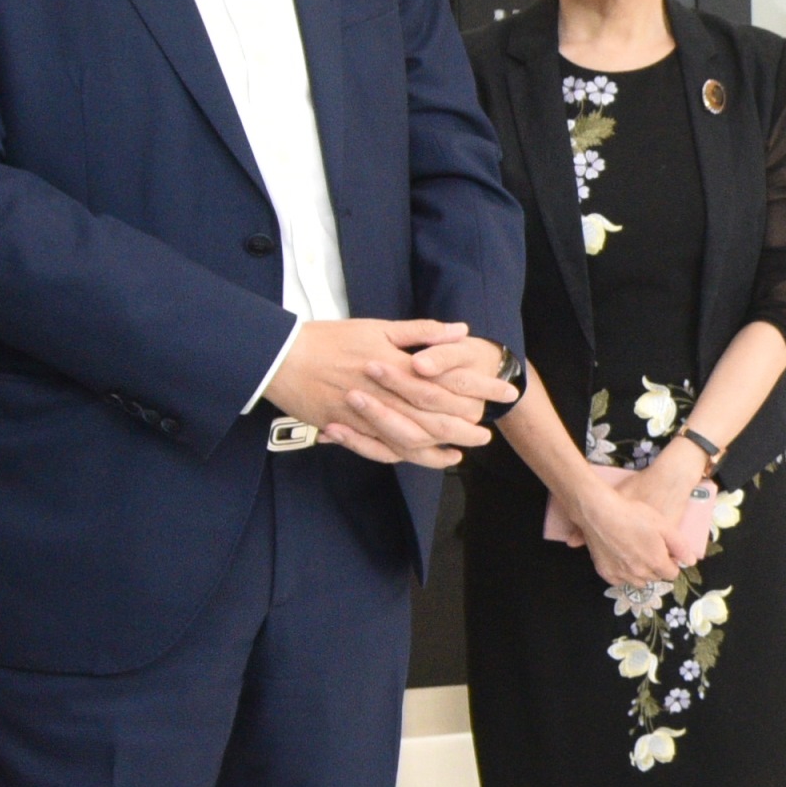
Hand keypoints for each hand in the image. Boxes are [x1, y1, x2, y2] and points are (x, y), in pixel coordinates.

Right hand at [268, 315, 513, 465]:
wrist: (281, 358)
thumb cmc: (330, 338)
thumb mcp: (377, 328)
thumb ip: (421, 332)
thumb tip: (461, 331)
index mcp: (396, 366)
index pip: (449, 381)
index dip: (479, 389)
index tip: (504, 392)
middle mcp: (385, 394)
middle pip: (436, 416)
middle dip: (467, 426)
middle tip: (489, 434)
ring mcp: (366, 416)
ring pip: (413, 439)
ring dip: (442, 447)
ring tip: (465, 451)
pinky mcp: (349, 430)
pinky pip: (384, 450)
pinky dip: (408, 458)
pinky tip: (426, 458)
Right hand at [572, 450, 710, 588]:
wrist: (600, 513)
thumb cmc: (634, 515)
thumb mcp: (664, 525)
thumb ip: (680, 546)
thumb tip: (691, 562)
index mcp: (656, 562)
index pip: (672, 574)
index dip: (671, 562)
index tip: (666, 551)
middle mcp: (639, 574)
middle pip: (655, 577)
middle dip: (657, 567)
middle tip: (650, 548)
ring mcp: (621, 575)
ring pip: (638, 582)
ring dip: (641, 572)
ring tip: (637, 554)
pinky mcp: (605, 573)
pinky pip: (620, 580)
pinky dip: (624, 574)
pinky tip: (622, 559)